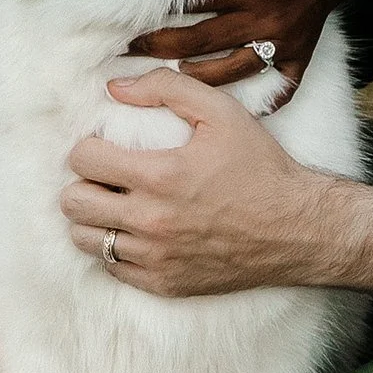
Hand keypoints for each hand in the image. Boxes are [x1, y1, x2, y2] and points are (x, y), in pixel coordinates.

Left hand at [60, 68, 372, 298]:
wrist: (299, 229)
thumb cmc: (261, 167)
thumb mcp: (221, 112)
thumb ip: (166, 88)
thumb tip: (115, 88)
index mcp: (160, 176)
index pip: (83, 160)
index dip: (88, 147)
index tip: (107, 147)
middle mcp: (152, 221)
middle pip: (73, 203)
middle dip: (83, 183)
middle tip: (106, 177)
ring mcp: (156, 258)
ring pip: (86, 240)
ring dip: (94, 218)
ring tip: (116, 204)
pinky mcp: (164, 284)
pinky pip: (112, 268)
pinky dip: (115, 249)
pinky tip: (137, 232)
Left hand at [128, 0, 359, 87]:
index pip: (190, 3)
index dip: (155, 9)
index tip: (127, 14)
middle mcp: (264, 18)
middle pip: (198, 41)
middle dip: (157, 46)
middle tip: (128, 49)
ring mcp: (283, 42)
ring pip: (228, 71)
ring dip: (193, 76)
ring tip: (166, 78)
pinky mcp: (300, 57)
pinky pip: (277, 88)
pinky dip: (257, 101)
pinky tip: (229, 111)